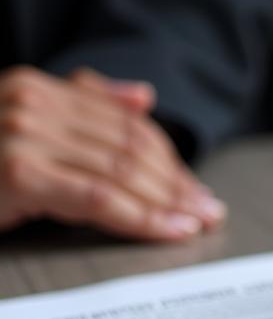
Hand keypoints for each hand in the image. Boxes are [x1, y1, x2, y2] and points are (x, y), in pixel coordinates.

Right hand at [0, 66, 226, 240]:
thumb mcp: (24, 129)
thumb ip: (80, 108)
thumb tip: (143, 97)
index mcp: (36, 87)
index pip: (126, 123)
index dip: (170, 159)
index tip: (198, 188)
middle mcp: (31, 100)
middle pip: (131, 146)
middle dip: (177, 183)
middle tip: (209, 212)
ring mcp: (22, 133)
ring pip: (122, 171)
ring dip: (169, 203)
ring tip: (198, 224)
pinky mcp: (18, 172)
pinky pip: (99, 198)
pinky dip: (142, 218)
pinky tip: (171, 231)